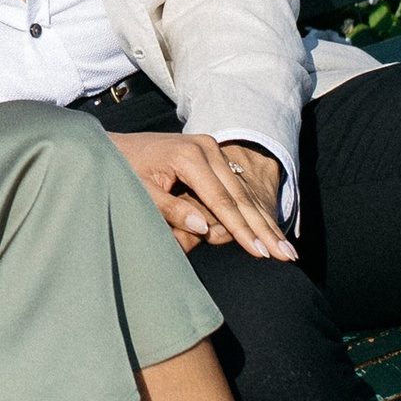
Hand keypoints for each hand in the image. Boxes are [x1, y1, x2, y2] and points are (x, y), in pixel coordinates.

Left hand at [112, 130, 294, 261]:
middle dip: (265, 229)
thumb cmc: (122, 171)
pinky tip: (268, 231)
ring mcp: (211, 150)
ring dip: (264, 223)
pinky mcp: (211, 155)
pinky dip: (251, 211)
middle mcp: (207, 148)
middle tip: (288, 255)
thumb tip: (205, 228)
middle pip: (241, 197)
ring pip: (243, 192)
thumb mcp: (141, 192)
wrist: (113, 144)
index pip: (223, 201)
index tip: (261, 252)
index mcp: (190, 156)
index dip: (242, 230)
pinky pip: (234, 187)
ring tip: (287, 250)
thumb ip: (171, 210)